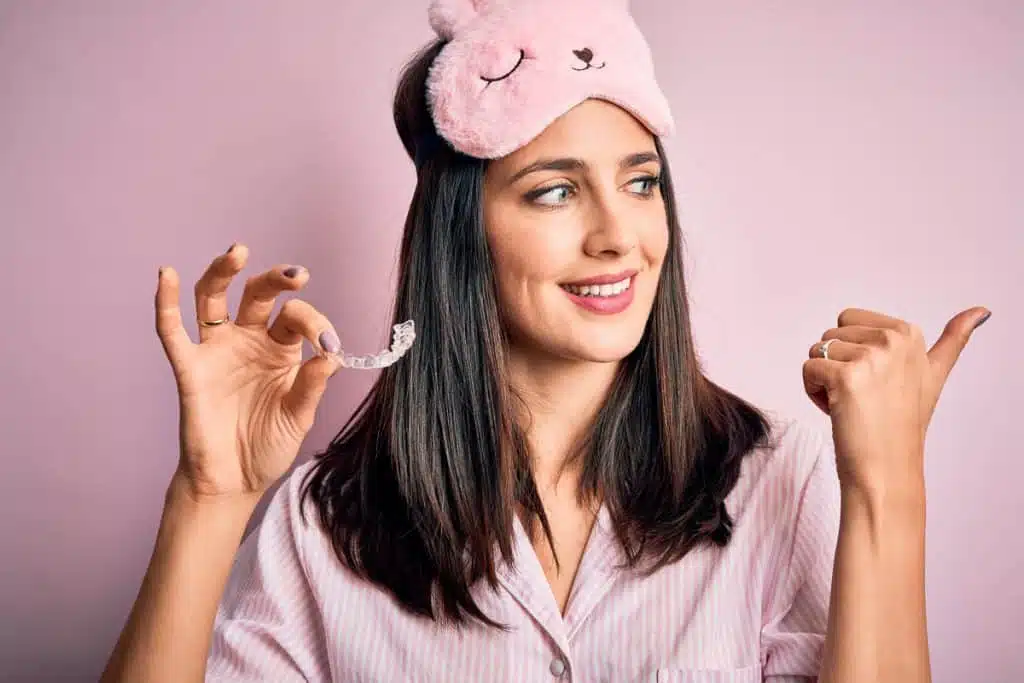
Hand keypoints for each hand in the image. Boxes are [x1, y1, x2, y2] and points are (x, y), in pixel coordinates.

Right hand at [154, 244, 342, 502]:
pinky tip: (166, 275)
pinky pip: (172, 331)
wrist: (233, 482)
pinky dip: (166, 302)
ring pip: (214, 299)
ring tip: (238, 252)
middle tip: (296, 274)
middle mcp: (249, 340)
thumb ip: (312, 385)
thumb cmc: (267, 446)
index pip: (296, 318)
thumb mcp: (298, 417)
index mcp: (281, 349)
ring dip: (223, 272)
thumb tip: (332, 354)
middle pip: (258, 295)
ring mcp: (217, 350)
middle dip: (276, 280)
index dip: (314, 324)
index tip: (328, 343)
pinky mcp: (190, 368)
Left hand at [802, 306, 990, 490]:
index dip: (853, 351)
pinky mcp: (846, 376)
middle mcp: (893, 340)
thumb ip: (954, 339)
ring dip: (824, 379)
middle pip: (830, 333)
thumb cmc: (903, 423)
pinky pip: (808, 369)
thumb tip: (981, 310)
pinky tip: (838, 409)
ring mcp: (871, 358)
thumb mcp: (933, 374)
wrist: (888, 467)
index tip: (876, 379)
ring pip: (817, 350)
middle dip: (837, 363)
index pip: (848, 320)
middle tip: (863, 395)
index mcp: (909, 333)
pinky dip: (813, 391)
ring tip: (852, 403)